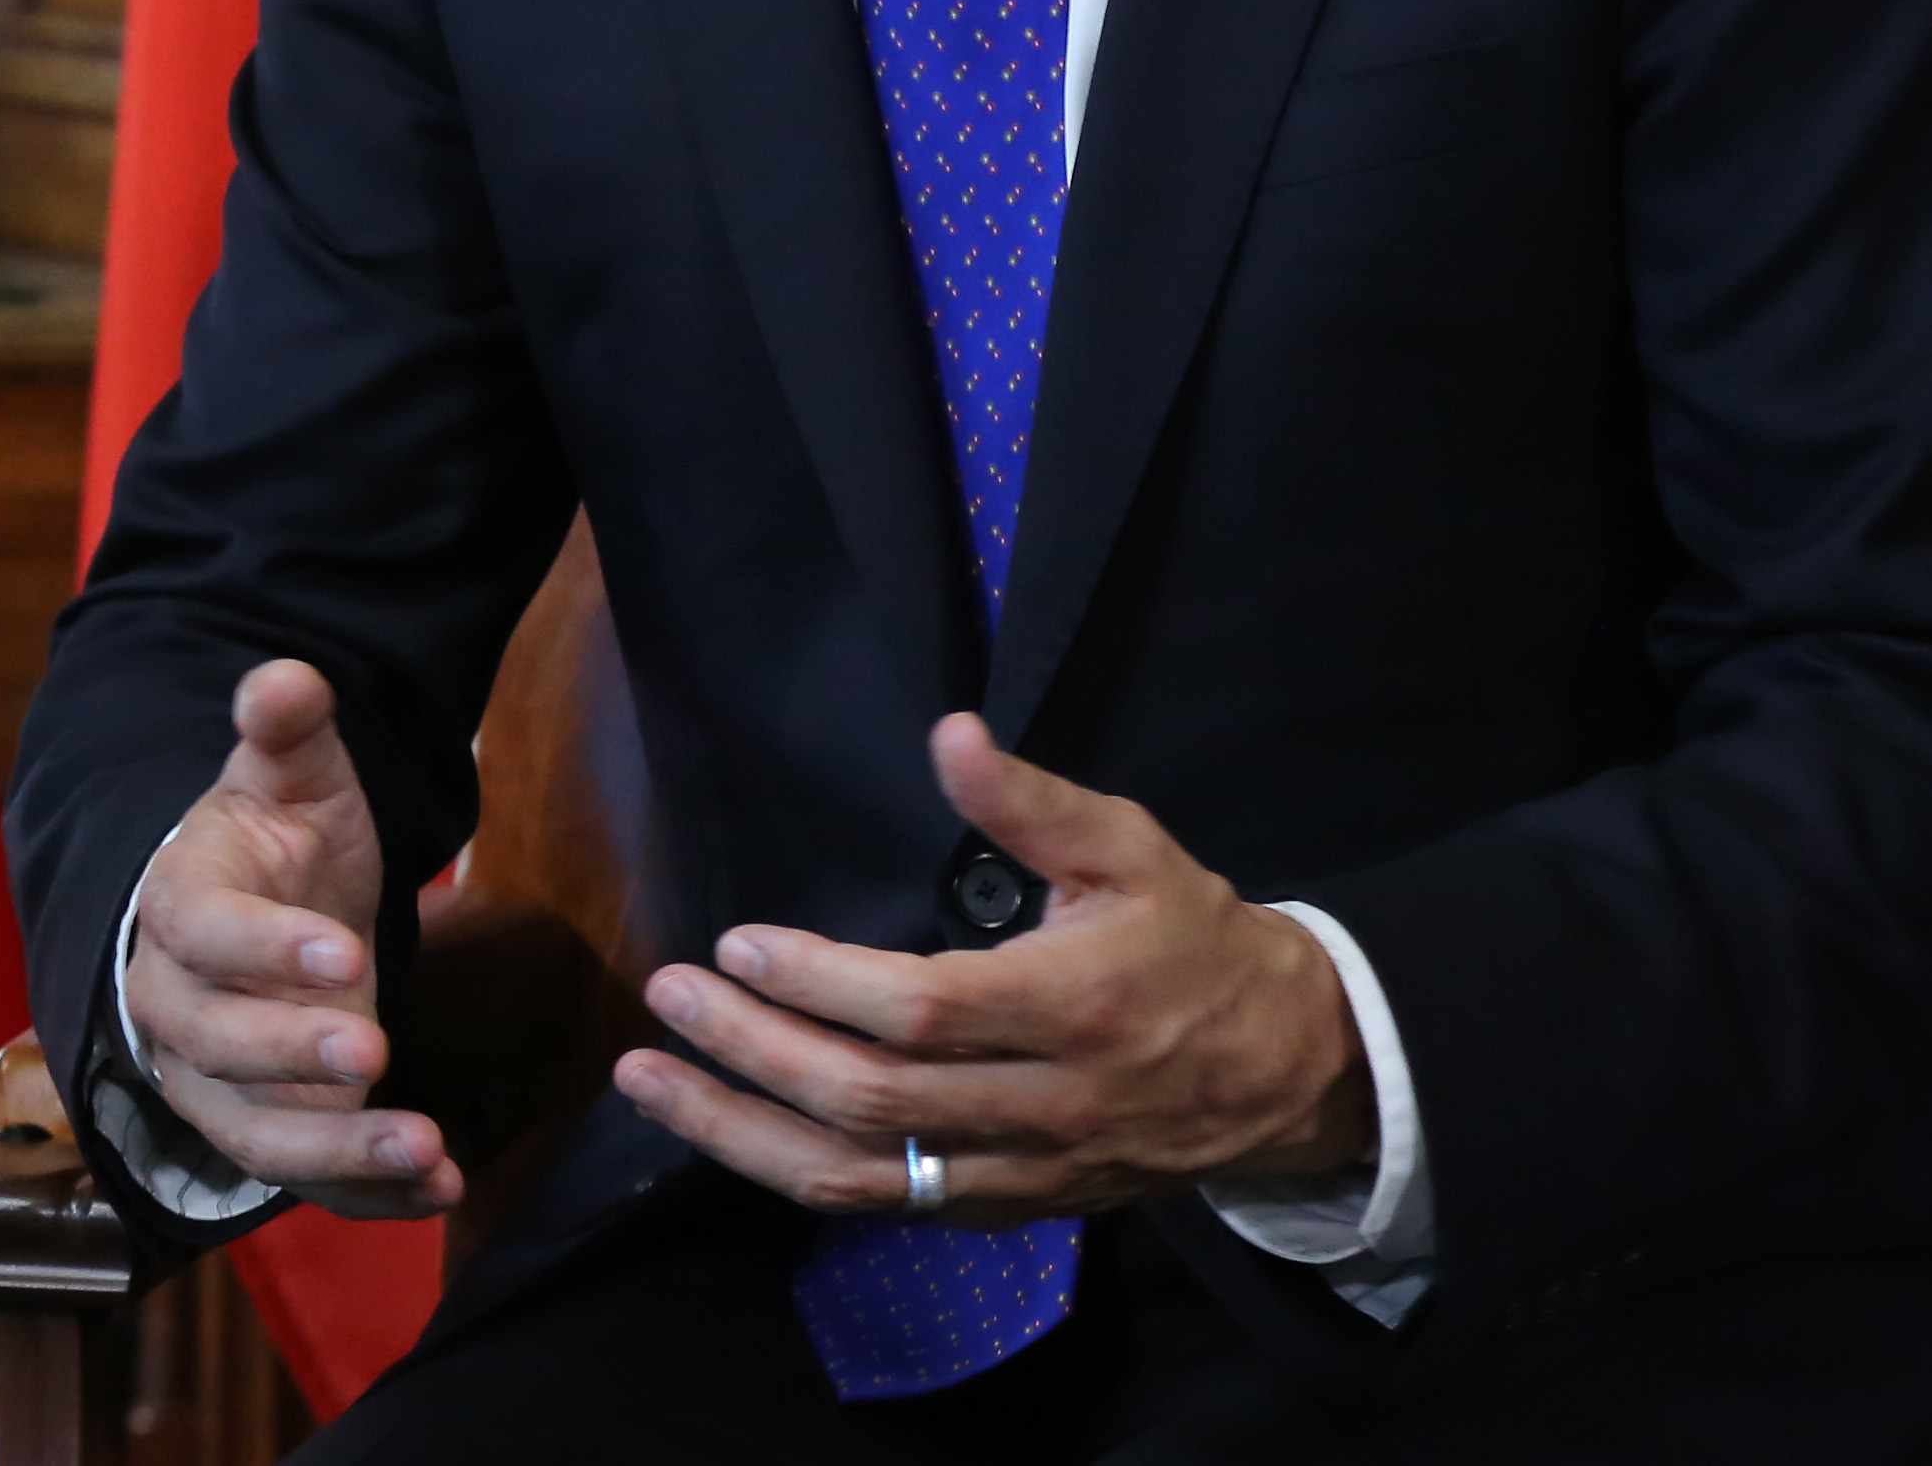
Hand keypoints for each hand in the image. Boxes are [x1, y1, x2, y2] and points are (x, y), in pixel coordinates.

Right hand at [119, 659, 462, 1217]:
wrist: (255, 919)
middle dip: (290, 1054)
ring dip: (336, 1151)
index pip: (201, 932)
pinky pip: (307, 1181)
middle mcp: (178, 1007)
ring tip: (426, 1148)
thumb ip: (287, 733)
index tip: (347, 955)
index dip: (264, 948)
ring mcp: (216, 1083)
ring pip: (253, 1134)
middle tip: (375, 1050)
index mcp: (178, 906)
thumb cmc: (273, 845)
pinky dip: (369, 1196)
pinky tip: (441, 1188)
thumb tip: (286, 677)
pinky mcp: (265, 1132)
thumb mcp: (289, 781)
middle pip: (213, 1044)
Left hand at [612, 714, 1373, 1222]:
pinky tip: (729, 1133)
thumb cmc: (1196, 943)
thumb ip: (1033, 802)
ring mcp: (1025, 1172)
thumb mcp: (1133, 851)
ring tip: (647, 1083)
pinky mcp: (1014, 1210)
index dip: (818, 983)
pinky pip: (892, 1208)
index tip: (736, 942)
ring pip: (864, 1178)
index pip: (919, 1012)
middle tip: (667, 996)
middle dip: (752, 1053)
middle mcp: (1043, 1107)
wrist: (1295, 1070)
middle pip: (872, 1100)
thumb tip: (949, 733)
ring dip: (742, 1134)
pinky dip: (799, 1174)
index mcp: (1072, 1010)